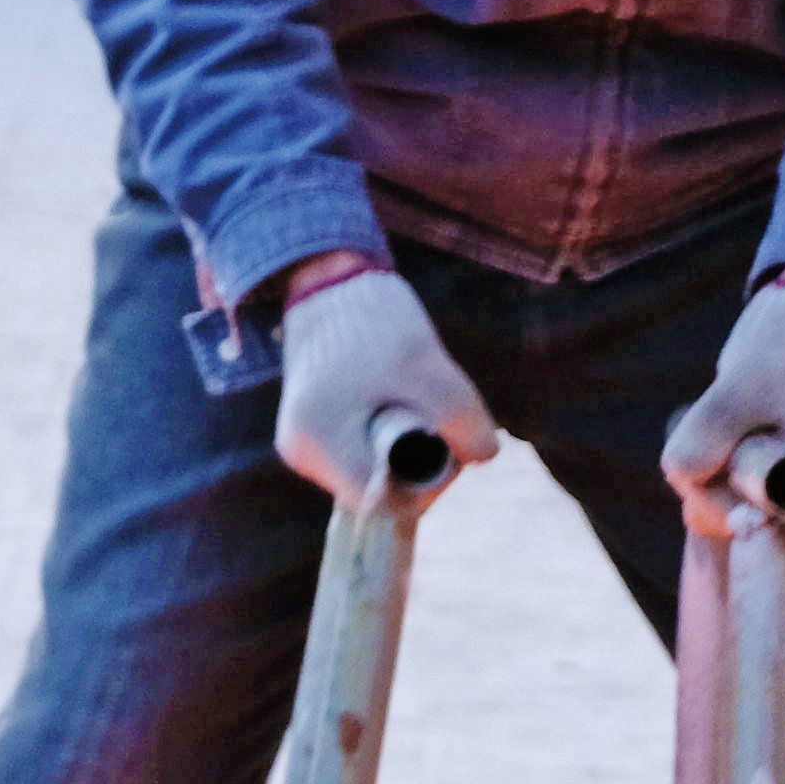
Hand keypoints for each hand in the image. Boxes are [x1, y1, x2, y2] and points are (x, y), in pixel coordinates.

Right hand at [269, 260, 500, 505]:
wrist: (330, 281)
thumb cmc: (378, 322)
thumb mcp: (430, 368)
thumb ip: (464, 420)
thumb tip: (483, 458)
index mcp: (319, 439)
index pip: (380, 502)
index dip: (424, 484)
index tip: (443, 443)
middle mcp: (301, 452)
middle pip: (374, 493)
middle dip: (415, 467)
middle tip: (435, 421)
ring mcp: (301, 445)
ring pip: (368, 475)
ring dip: (400, 452)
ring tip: (409, 405)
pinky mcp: (308, 433)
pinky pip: (357, 456)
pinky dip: (383, 440)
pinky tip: (390, 406)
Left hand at [667, 272, 784, 536]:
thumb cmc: (778, 342)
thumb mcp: (730, 394)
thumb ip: (700, 447)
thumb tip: (682, 484)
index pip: (758, 520)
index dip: (715, 499)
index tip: (703, 457)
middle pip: (753, 510)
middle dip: (715, 478)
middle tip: (707, 425)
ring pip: (749, 490)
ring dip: (721, 461)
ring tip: (724, 411)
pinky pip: (756, 470)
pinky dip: (733, 450)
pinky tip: (733, 417)